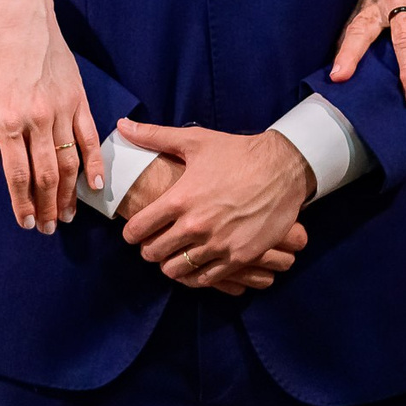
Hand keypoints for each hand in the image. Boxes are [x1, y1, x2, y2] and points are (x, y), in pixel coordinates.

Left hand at [0, 0, 102, 234]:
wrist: (21, 20)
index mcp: (7, 121)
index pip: (17, 175)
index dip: (21, 204)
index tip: (26, 223)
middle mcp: (36, 119)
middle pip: (46, 175)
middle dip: (46, 207)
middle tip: (47, 228)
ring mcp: (62, 110)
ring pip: (69, 163)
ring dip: (69, 195)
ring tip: (66, 216)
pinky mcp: (80, 101)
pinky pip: (90, 139)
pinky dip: (94, 165)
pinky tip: (95, 187)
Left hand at [116, 122, 312, 286]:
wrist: (283, 168)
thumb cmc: (237, 153)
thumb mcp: (195, 141)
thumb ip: (154, 136)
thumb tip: (122, 125)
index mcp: (180, 198)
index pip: (139, 228)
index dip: (131, 233)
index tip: (133, 233)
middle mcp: (196, 225)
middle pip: (154, 253)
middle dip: (149, 250)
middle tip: (152, 245)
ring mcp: (219, 244)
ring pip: (177, 270)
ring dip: (170, 265)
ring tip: (172, 256)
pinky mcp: (240, 257)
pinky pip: (206, 279)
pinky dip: (195, 277)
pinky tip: (194, 268)